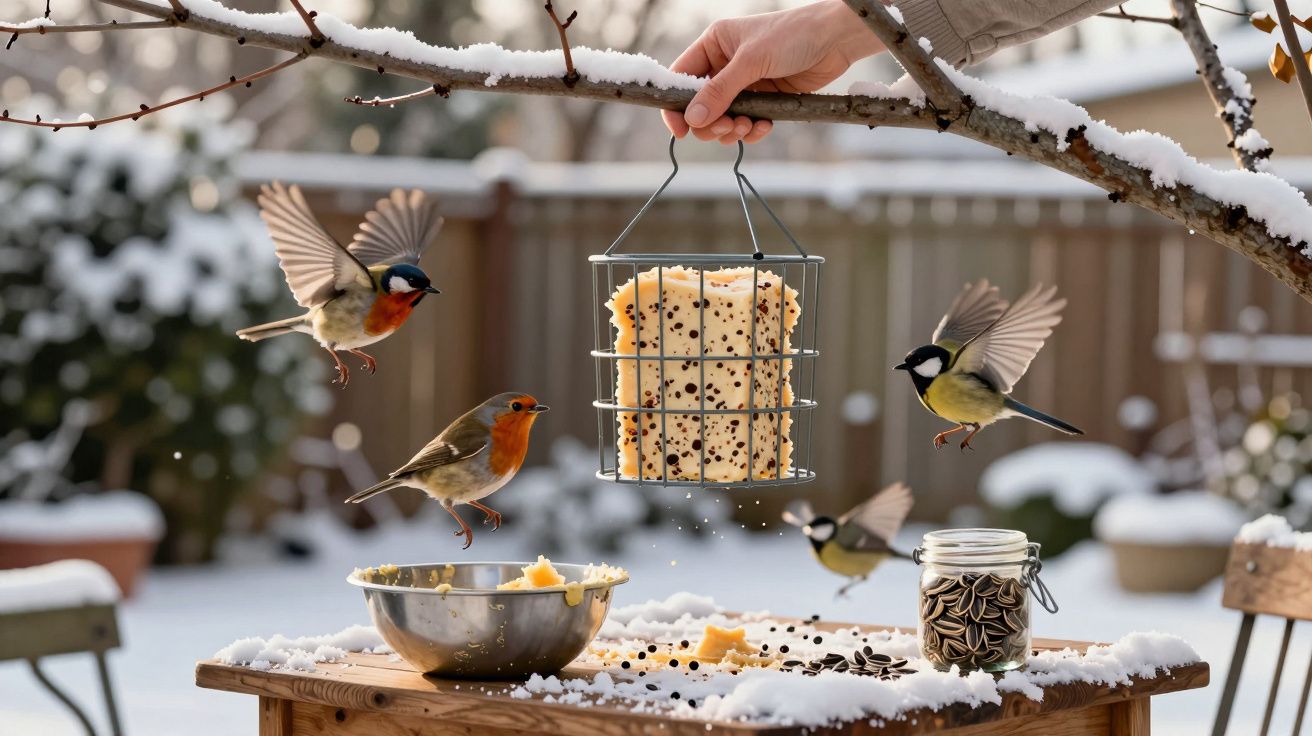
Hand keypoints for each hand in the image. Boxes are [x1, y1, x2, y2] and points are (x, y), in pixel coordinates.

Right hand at [662, 0, 884, 144]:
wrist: (834, 40)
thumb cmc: (792, 35)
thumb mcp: (751, 61)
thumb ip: (720, 91)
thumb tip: (693, 119)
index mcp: (714, 45)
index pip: (681, 78)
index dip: (676, 106)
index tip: (681, 131)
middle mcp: (725, 65)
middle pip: (700, 106)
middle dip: (711, 123)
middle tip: (727, 128)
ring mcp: (744, 84)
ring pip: (723, 119)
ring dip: (732, 129)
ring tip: (748, 126)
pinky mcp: (764, 99)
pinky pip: (747, 123)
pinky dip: (752, 130)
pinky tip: (764, 126)